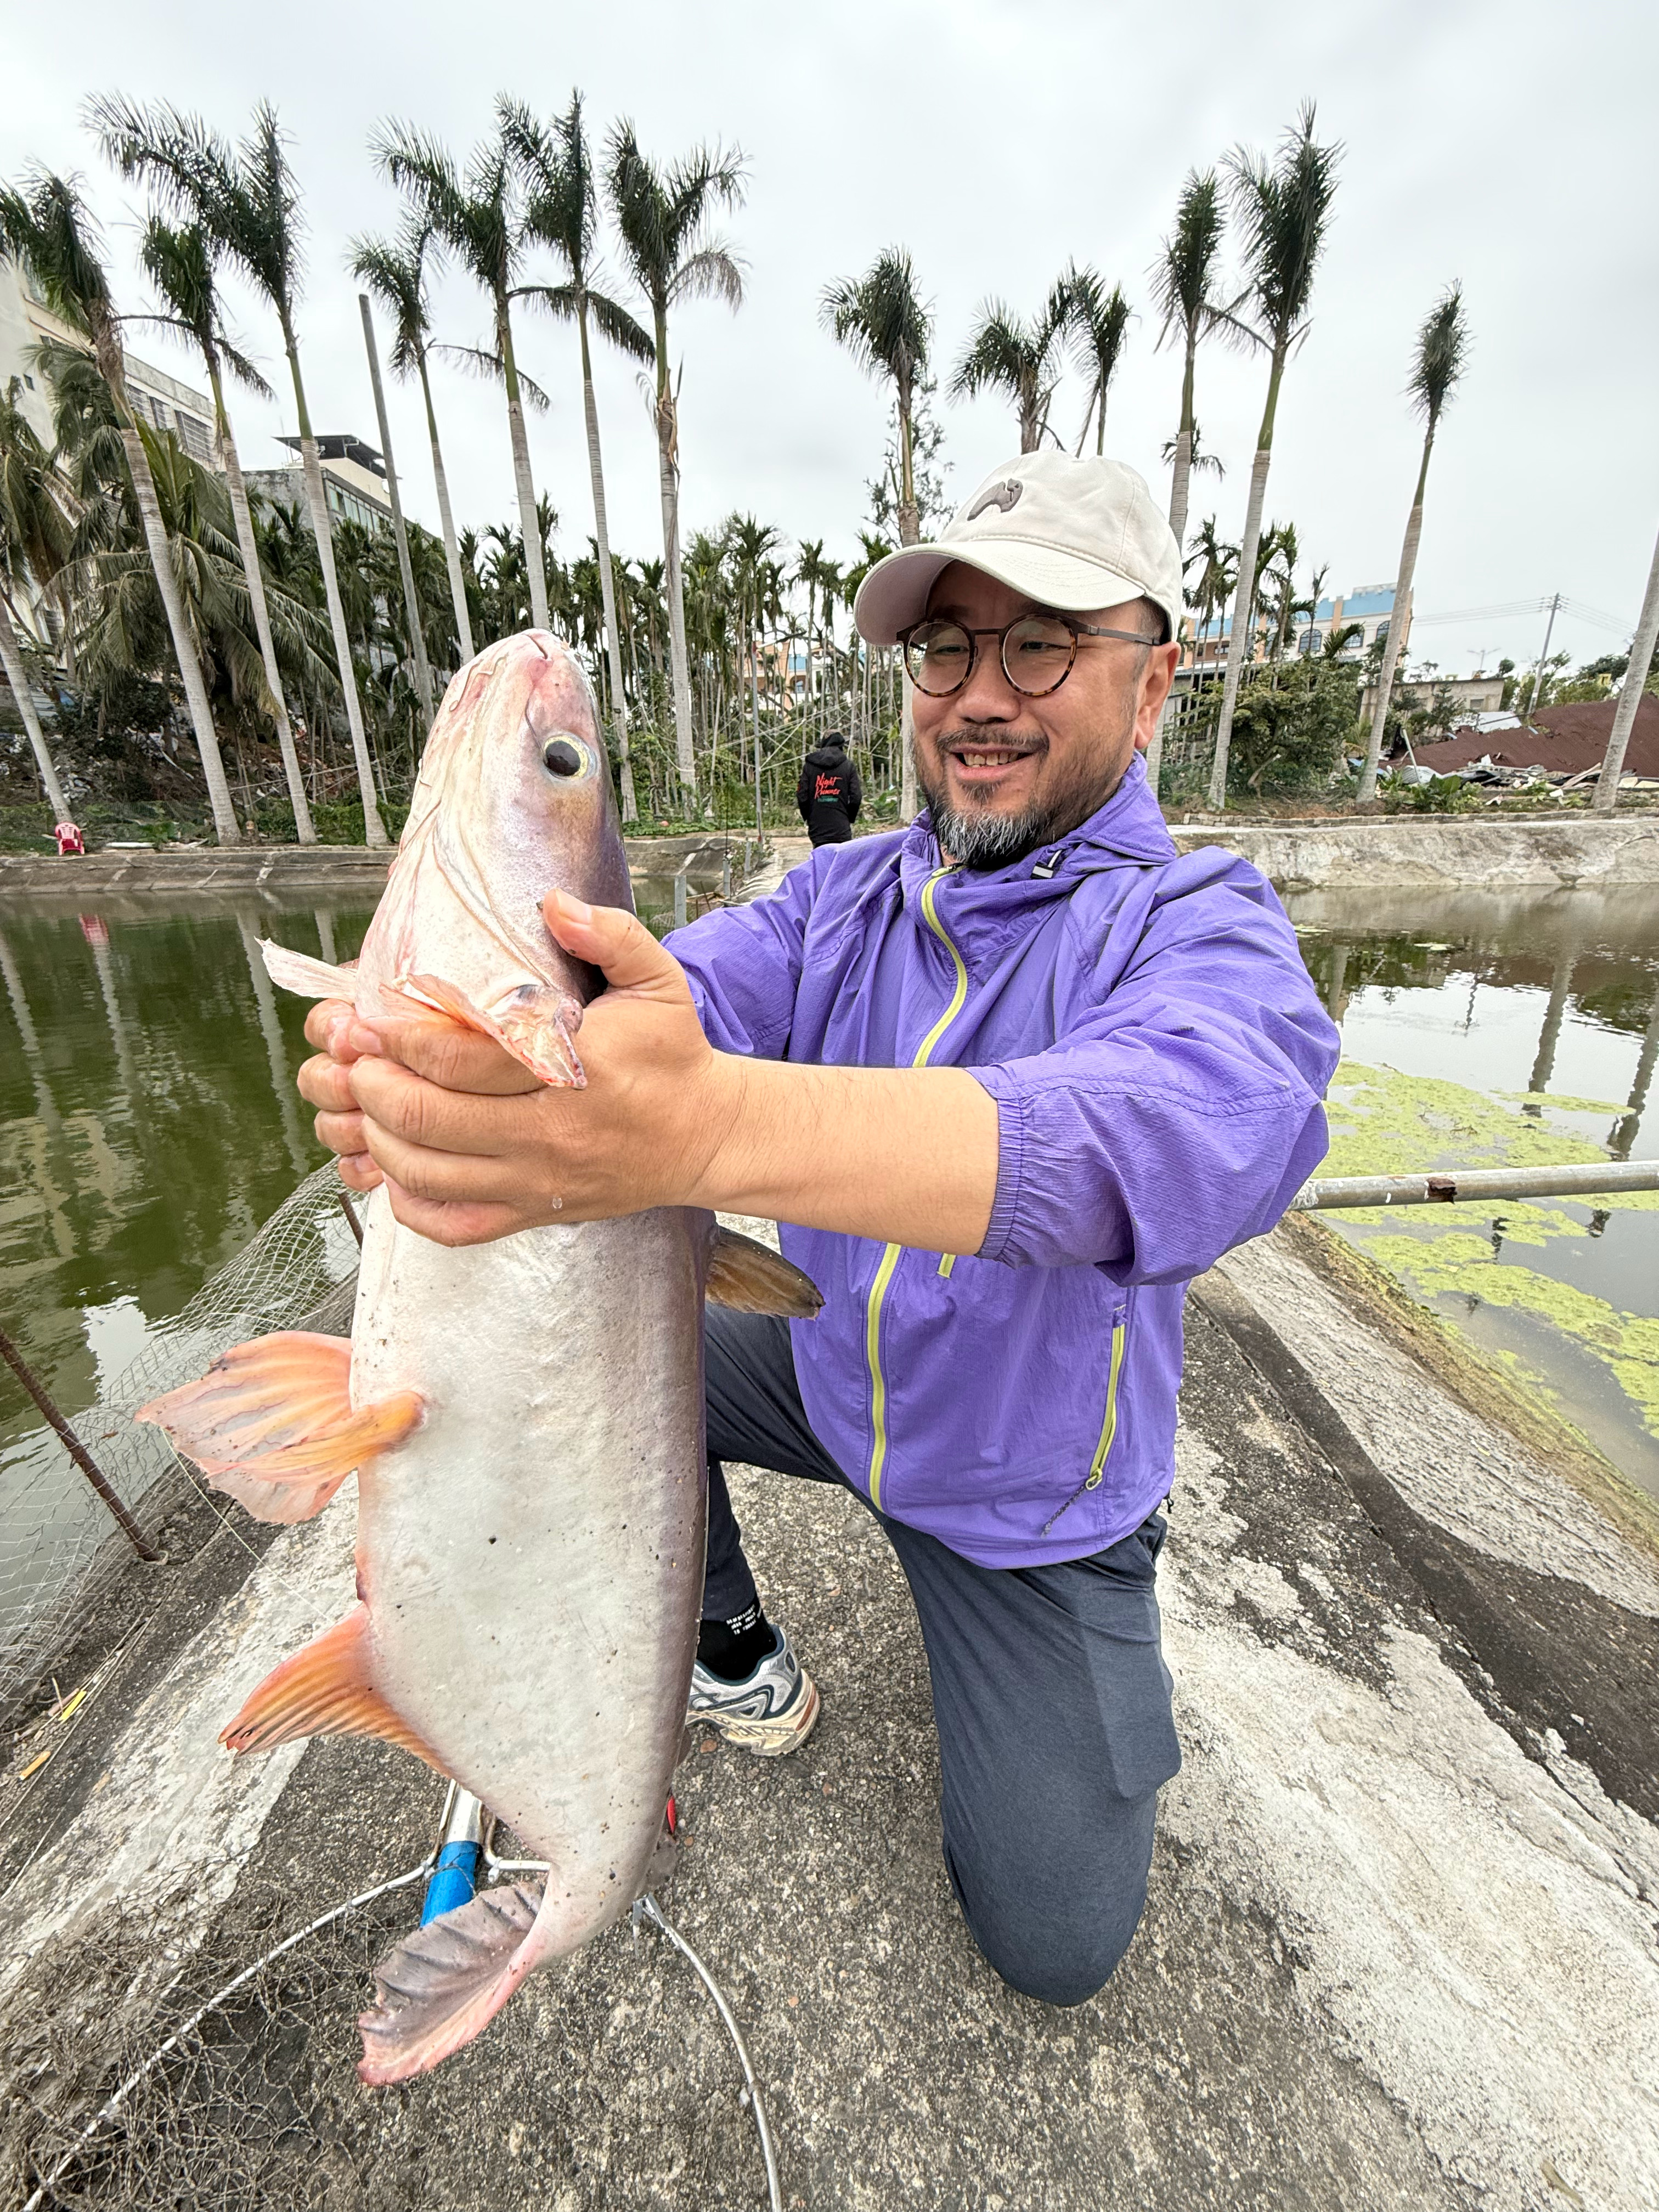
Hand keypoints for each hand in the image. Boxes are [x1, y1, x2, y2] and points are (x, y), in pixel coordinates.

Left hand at [301, 891, 744, 1245]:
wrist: (705, 1137)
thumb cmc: (672, 1057)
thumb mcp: (657, 982)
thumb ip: (609, 934)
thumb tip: (552, 902)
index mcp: (574, 1071)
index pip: (462, 1060)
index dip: (403, 1037)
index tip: (377, 1016)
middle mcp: (550, 1134)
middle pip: (427, 1119)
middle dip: (373, 1085)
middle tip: (358, 1058)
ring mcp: (537, 1182)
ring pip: (426, 1173)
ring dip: (379, 1136)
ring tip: (369, 1102)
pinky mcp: (533, 1214)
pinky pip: (453, 1225)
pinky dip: (410, 1201)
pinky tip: (400, 1166)